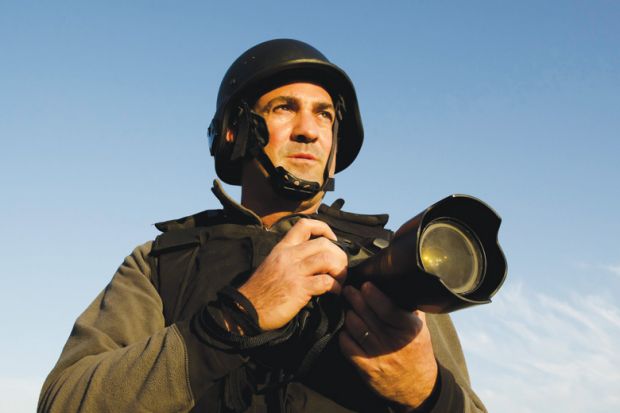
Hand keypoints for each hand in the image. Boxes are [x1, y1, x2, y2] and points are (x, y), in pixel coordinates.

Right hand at [238, 218, 347, 330]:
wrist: (245, 311)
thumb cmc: (259, 292)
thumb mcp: (272, 265)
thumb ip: (290, 258)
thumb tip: (313, 260)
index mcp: (282, 248)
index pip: (305, 225)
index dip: (324, 229)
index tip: (332, 240)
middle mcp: (288, 256)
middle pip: (323, 243)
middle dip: (339, 255)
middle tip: (340, 268)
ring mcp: (294, 271)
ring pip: (328, 258)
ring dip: (340, 270)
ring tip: (339, 280)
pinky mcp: (299, 289)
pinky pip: (326, 282)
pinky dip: (336, 287)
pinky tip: (334, 293)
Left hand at [339, 282, 437, 409]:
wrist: (417, 387)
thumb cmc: (417, 351)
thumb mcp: (420, 328)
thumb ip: (410, 307)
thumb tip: (397, 285)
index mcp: (409, 329)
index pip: (387, 308)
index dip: (373, 294)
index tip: (365, 285)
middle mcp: (393, 342)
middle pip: (367, 314)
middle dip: (355, 298)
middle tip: (349, 290)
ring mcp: (378, 355)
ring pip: (355, 327)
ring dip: (348, 314)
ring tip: (347, 307)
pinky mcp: (366, 367)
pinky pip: (347, 345)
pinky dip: (344, 334)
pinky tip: (346, 328)